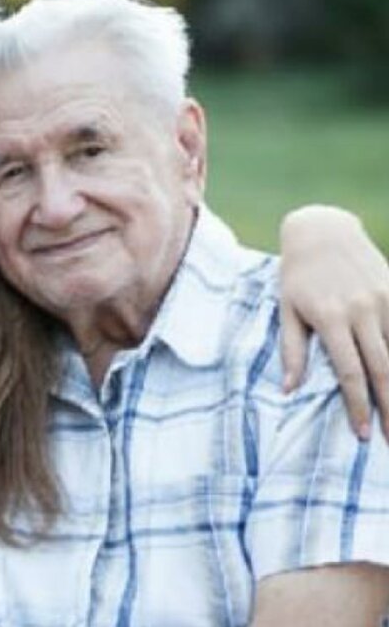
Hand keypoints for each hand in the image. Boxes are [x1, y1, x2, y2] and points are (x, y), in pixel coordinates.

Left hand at [280, 205, 388, 440]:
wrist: (322, 230)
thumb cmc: (297, 275)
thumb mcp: (287, 309)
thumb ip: (292, 350)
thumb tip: (289, 391)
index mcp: (330, 318)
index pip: (350, 373)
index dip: (358, 406)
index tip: (362, 434)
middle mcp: (360, 311)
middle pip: (382, 369)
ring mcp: (382, 300)